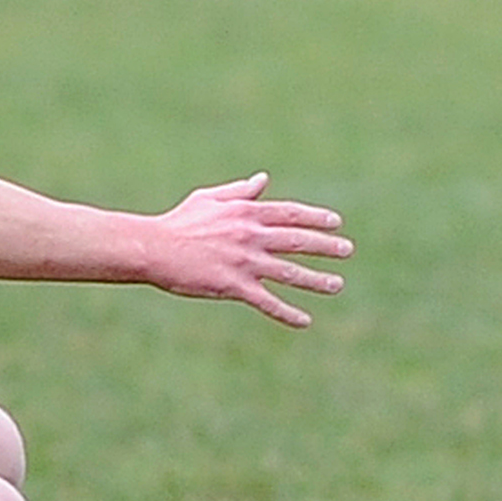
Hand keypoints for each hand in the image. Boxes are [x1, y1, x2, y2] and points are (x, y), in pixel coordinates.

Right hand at [149, 172, 350, 327]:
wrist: (154, 248)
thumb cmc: (180, 222)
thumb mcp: (210, 198)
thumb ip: (240, 191)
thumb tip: (263, 179)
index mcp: (246, 213)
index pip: (290, 213)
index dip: (315, 218)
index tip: (336, 223)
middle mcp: (251, 236)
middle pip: (297, 241)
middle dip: (326, 246)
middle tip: (347, 251)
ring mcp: (244, 262)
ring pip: (289, 272)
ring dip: (316, 280)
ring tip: (337, 285)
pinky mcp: (233, 286)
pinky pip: (267, 301)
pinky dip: (287, 312)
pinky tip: (305, 321)